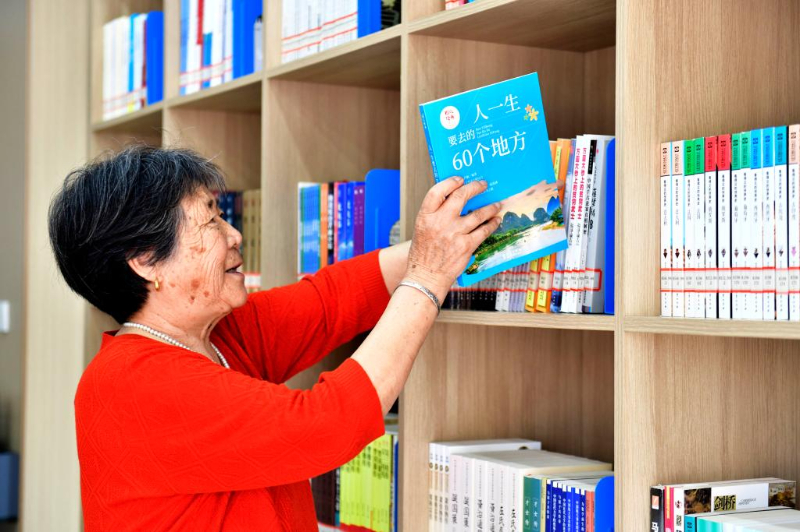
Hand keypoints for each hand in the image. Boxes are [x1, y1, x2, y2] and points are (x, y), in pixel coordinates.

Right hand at [406, 176, 501, 300]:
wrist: (426, 277)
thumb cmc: (423, 254)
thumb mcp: (422, 229)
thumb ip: (435, 214)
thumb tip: (454, 200)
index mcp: (425, 216)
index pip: (437, 191)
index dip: (450, 182)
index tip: (460, 180)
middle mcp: (439, 222)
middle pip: (460, 197)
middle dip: (475, 188)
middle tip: (482, 185)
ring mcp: (454, 234)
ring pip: (477, 214)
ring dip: (490, 207)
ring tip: (496, 204)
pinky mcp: (466, 246)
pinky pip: (484, 231)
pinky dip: (492, 224)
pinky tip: (495, 221)